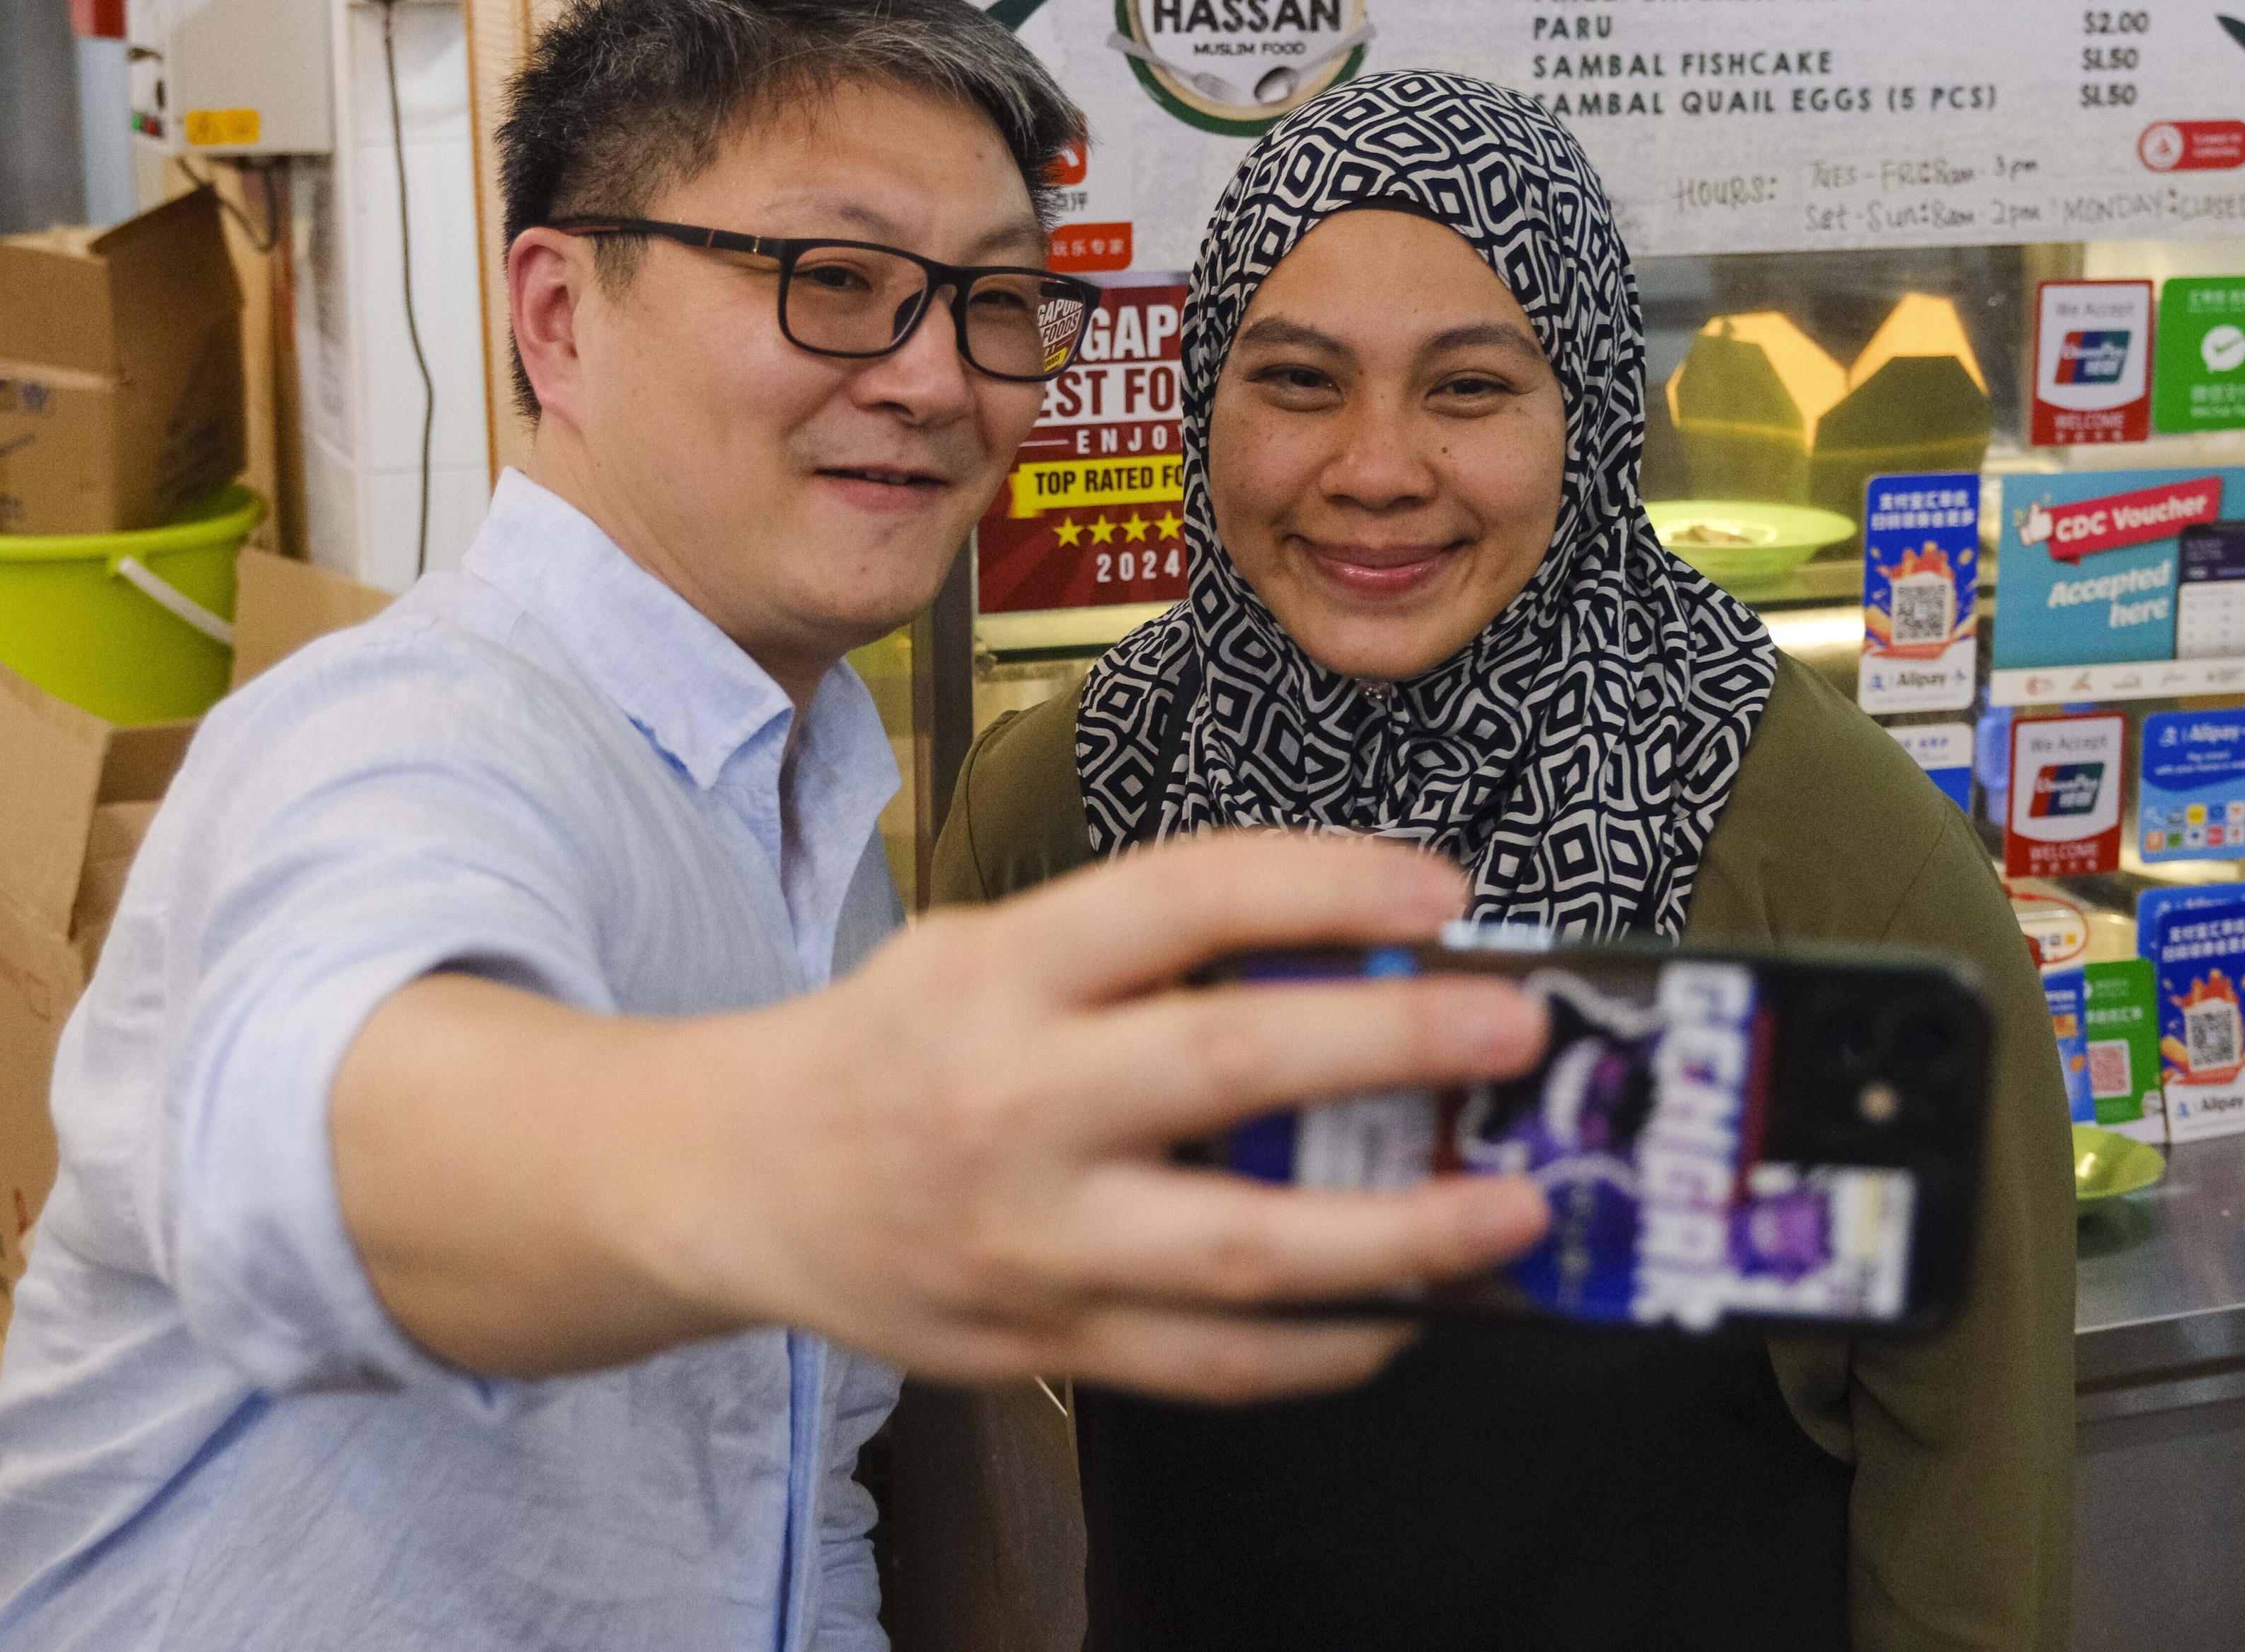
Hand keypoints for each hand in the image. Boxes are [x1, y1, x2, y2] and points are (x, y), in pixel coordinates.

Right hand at [639, 830, 1549, 1400]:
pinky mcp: (1042, 1343)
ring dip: (1404, 1235)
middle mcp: (1013, 1103)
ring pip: (1245, 1252)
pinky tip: (1407, 1312)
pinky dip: (1327, 1345)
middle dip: (1396, 1044)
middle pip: (1231, 1068)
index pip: (1184, 898)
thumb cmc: (887, 1045)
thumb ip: (1135, 951)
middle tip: (1516, 1031)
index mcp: (1000, 974)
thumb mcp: (983, 947)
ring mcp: (1030, 1240)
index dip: (1326, 880)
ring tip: (1516, 1210)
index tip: (1442, 886)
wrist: (728, 1179)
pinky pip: (1213, 1365)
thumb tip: (1344, 955)